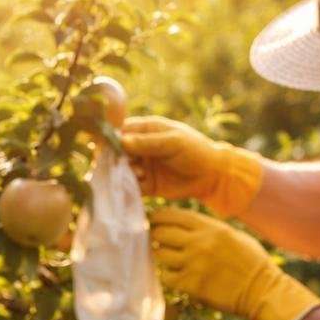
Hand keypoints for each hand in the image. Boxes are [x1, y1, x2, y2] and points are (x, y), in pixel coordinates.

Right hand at [122, 116, 263, 217]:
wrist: (213, 176)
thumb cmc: (196, 151)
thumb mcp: (173, 142)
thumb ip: (148, 143)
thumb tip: (121, 142)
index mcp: (147, 130)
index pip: (122, 131)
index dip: (112, 139)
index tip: (106, 149)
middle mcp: (141, 148)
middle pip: (118, 152)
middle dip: (115, 159)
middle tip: (119, 165)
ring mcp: (143, 167)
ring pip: (123, 170)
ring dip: (122, 174)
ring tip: (137, 175)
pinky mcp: (147, 185)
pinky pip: (132, 187)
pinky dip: (128, 189)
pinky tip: (131, 188)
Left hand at [150, 207, 319, 319]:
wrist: (261, 290)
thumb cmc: (251, 262)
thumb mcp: (233, 235)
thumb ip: (209, 229)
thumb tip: (185, 226)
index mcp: (210, 227)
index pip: (173, 215)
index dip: (159, 216)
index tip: (154, 219)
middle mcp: (198, 243)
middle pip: (161, 233)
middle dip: (156, 235)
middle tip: (156, 240)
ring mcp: (192, 264)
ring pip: (160, 255)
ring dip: (162, 256)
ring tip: (169, 259)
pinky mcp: (190, 285)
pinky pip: (166, 277)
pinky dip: (168, 276)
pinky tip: (176, 276)